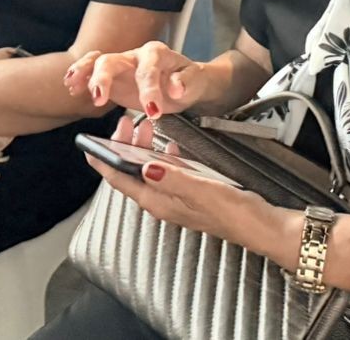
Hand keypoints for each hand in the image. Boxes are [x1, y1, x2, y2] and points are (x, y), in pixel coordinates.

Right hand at [64, 40, 207, 118]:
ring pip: (98, 62)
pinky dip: (81, 74)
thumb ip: (186, 82)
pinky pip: (93, 70)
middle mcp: (135, 56)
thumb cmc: (189, 80)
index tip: (153, 111)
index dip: (149, 90)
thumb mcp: (195, 81)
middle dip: (103, 79)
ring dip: (86, 74)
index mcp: (157, 54)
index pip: (148, 70)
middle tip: (99, 98)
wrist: (186, 82)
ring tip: (75, 87)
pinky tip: (72, 84)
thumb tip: (176, 87)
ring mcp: (122, 66)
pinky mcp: (113, 78)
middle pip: (113, 61)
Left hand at [84, 115, 283, 252]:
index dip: (102, 162)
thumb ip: (172, 178)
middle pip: (131, 174)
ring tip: (143, 127)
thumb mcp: (202, 191)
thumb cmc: (234, 212)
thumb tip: (142, 165)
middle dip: (122, 148)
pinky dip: (161, 156)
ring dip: (141, 150)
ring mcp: (176, 199)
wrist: (263, 227)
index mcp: (159, 202)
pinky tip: (169, 146)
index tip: (86, 143)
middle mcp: (163, 202)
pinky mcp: (191, 194)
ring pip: (147, 172)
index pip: (120, 181)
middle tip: (124, 122)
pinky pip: (166, 173)